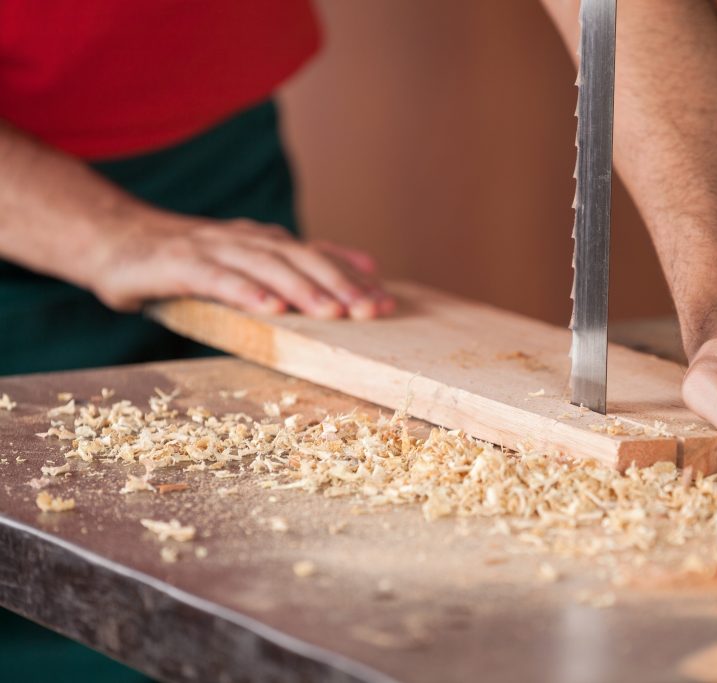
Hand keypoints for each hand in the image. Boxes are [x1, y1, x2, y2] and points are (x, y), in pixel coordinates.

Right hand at [88, 215, 394, 319]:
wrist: (115, 239)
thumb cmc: (189, 258)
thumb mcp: (250, 260)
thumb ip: (301, 264)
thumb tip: (363, 267)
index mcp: (266, 242)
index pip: (318, 257)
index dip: (353, 278)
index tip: (387, 302)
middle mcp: (246, 239)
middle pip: (301, 260)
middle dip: (339, 284)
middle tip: (370, 311)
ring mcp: (213, 249)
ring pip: (266, 267)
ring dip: (301, 289)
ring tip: (331, 313)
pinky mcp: (179, 264)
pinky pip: (217, 279)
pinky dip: (245, 292)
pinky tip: (269, 310)